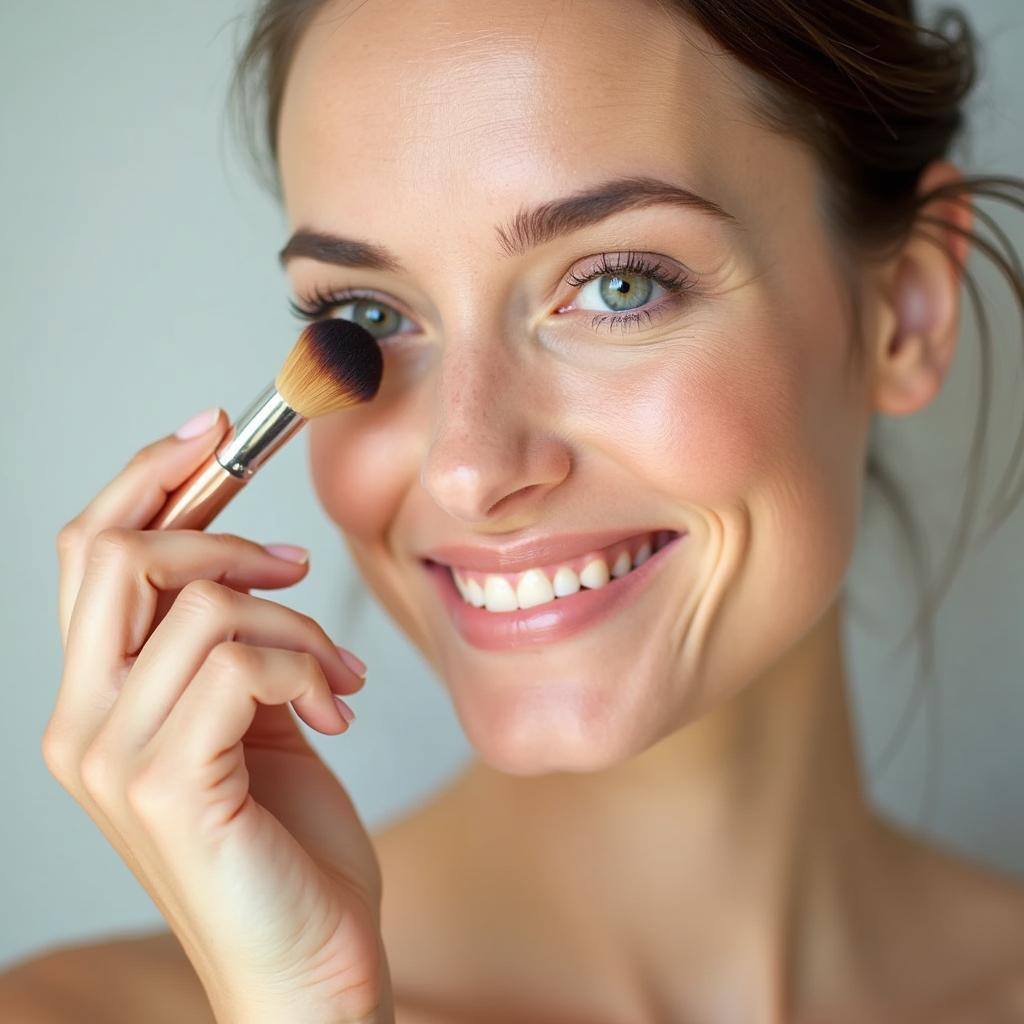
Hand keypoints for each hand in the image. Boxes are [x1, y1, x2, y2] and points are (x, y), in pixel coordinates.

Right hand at [43, 408, 392, 1023]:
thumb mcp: (252, 715)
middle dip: (222, 533)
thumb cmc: (285, 841)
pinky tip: (333, 708)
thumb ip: (226, 640)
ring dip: (293, 621)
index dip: (151, 476)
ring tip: (335, 674)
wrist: (310, 962)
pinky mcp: (170, 787)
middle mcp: (83, 724)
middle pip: (116, 555)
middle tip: (295, 564)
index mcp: (97, 699)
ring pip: (199, 604)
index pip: (92, 553)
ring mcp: (115, 758)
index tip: (217, 430)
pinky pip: (241, 661)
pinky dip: (307, 665)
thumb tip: (248, 552)